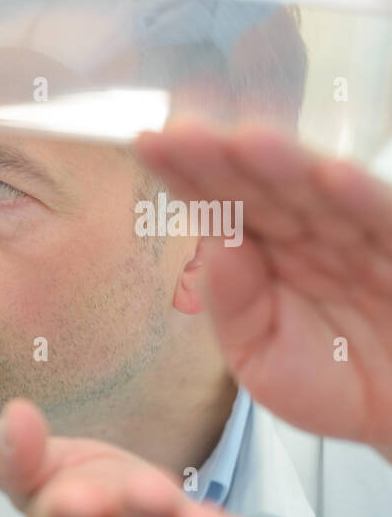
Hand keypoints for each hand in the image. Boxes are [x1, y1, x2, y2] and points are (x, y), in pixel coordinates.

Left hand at [134, 121, 391, 462]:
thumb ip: (232, 303)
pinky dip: (359, 198)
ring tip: (246, 142)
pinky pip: (383, 219)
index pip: (221, 206)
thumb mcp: (261, 357)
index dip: (187, 175)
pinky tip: (330, 175)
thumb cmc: (331, 384)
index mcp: (264, 253)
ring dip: (285, 166)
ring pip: (317, 194)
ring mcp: (360, 238)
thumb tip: (211, 240)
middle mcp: (309, 234)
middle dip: (223, 160)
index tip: (149, 144)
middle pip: (262, 189)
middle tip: (182, 133)